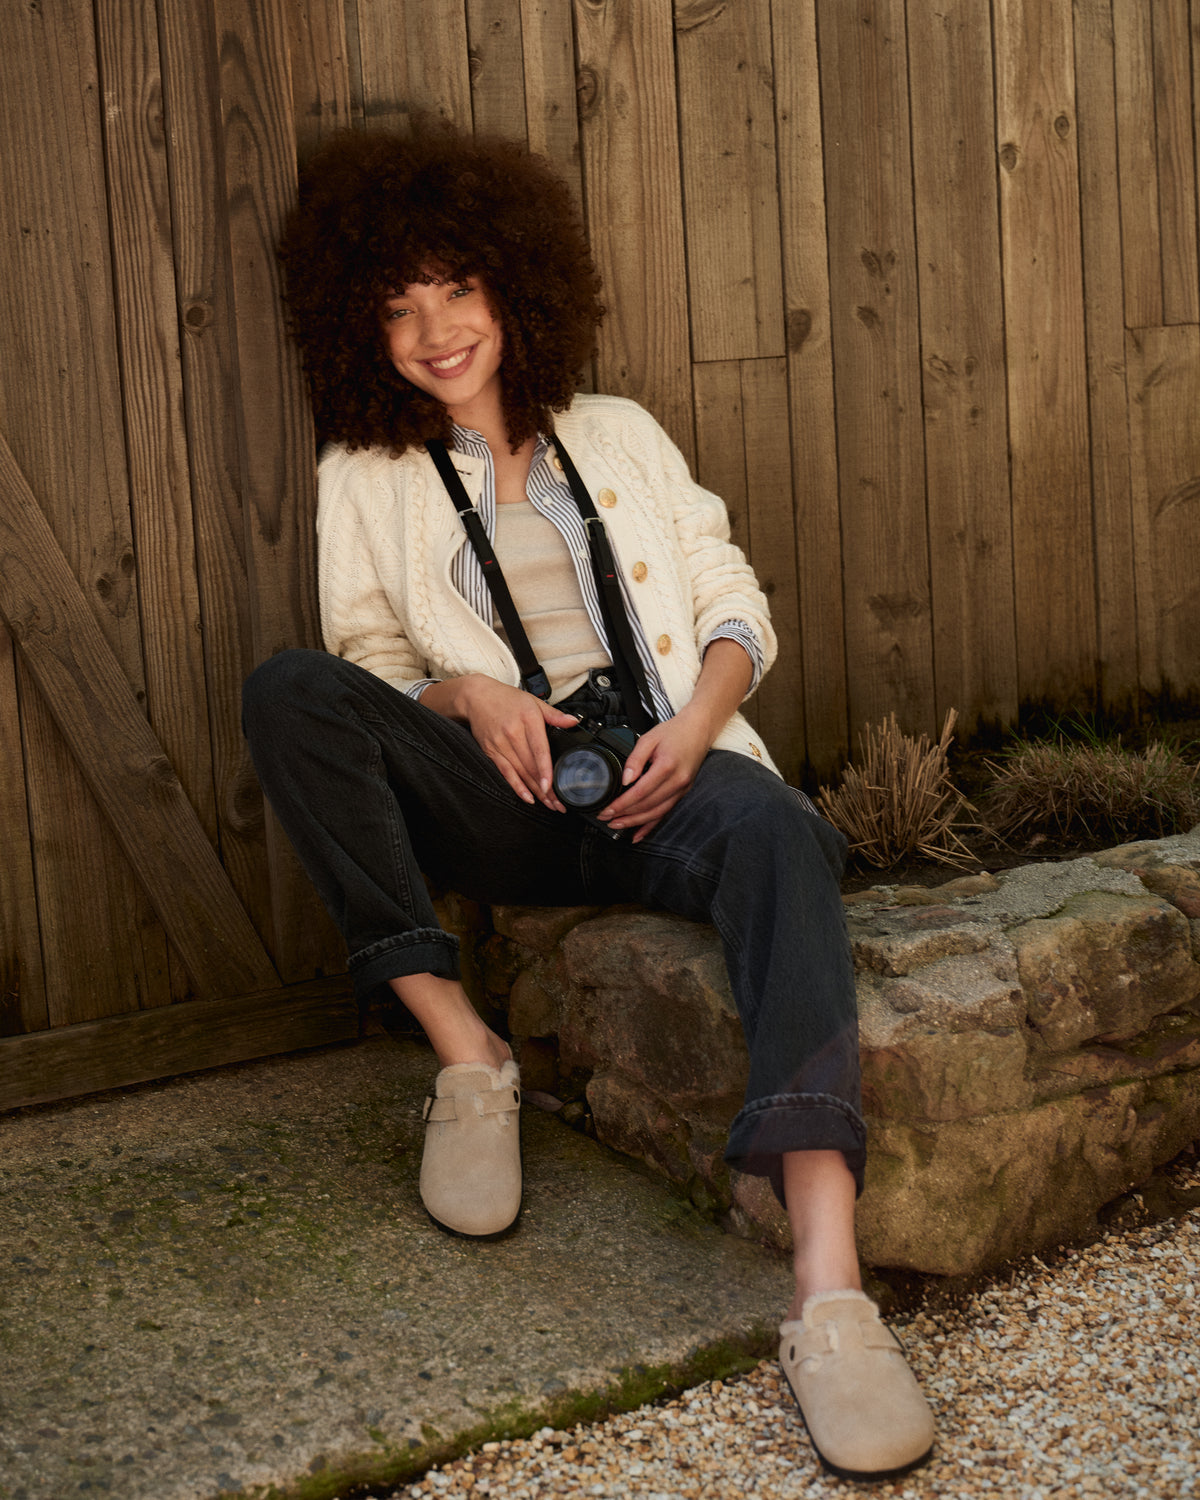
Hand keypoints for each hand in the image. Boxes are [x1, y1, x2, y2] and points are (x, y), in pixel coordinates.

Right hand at [422, 675, 578, 809]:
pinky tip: (527, 798)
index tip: (551, 785)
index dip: (545, 769)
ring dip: (535, 791)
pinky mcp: (491, 752)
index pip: (539, 749)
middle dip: (546, 788)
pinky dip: (517, 787)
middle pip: (531, 766)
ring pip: (521, 773)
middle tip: (559, 804)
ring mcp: (500, 744)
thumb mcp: (533, 701)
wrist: (476, 696)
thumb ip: (554, 714)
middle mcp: (513, 733)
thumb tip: (573, 721)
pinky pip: (506, 773)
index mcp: (528, 720)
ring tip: (549, 804)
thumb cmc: (506, 699)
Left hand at [597, 707, 712, 842]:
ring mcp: (682, 789)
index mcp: (667, 767)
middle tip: (606, 818)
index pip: (640, 792)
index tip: (607, 809)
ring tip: (617, 825)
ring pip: (656, 813)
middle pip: (647, 806)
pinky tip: (639, 834)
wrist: (698, 729)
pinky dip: (651, 825)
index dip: (621, 804)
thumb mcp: (649, 738)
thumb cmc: (674, 731)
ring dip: (635, 822)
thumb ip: (635, 758)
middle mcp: (677, 782)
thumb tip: (625, 779)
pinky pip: (665, 812)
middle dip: (625, 815)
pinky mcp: (683, 792)